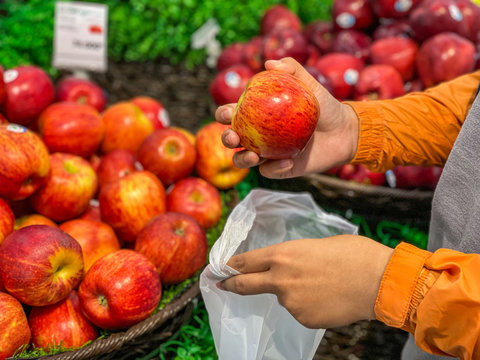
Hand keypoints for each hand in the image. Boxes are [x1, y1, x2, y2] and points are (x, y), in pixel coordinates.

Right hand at [215, 57, 358, 178]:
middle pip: (232, 139)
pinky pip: (269, 171)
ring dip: (242, 159)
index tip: (227, 113)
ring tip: (254, 155)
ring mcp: (267, 153)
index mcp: (258, 115)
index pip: (233, 114)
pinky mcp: (279, 168)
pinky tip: (288, 162)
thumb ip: (293, 70)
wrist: (344, 132)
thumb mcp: (311, 86)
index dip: (223, 114)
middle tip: (234, 136)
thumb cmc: (326, 107)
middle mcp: (258, 135)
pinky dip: (274, 168)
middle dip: (226, 138)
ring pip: (243, 159)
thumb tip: (269, 63)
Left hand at [219, 235, 393, 328]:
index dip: (232, 265)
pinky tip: (326, 297)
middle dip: (231, 284)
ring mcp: (290, 302)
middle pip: (245, 284)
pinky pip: (299, 309)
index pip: (246, 261)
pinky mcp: (303, 318)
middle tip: (222, 284)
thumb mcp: (316, 244)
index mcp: (282, 254)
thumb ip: (294, 256)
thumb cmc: (352, 254)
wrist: (377, 281)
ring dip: (291, 291)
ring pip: (282, 297)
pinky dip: (307, 304)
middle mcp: (279, 279)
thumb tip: (288, 265)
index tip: (223, 268)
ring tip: (320, 283)